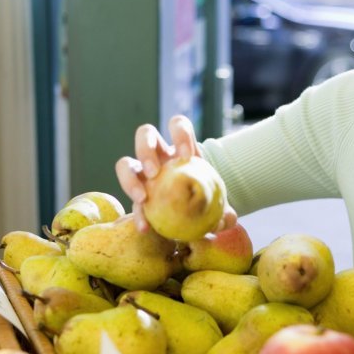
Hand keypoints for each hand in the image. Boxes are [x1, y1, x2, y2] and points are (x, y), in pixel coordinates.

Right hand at [116, 115, 236, 232]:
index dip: (180, 134)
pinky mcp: (136, 194)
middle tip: (155, 173)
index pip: (178, 125)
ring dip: (130, 178)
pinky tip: (146, 228)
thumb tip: (228, 219)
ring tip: (143, 197)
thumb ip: (224, 211)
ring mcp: (143, 172)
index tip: (187, 155)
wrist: (194, 214)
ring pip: (125, 163)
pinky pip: (129, 201)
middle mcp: (159, 155)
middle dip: (146, 149)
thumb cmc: (207, 199)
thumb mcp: (217, 203)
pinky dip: (137, 215)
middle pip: (145, 134)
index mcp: (181, 148)